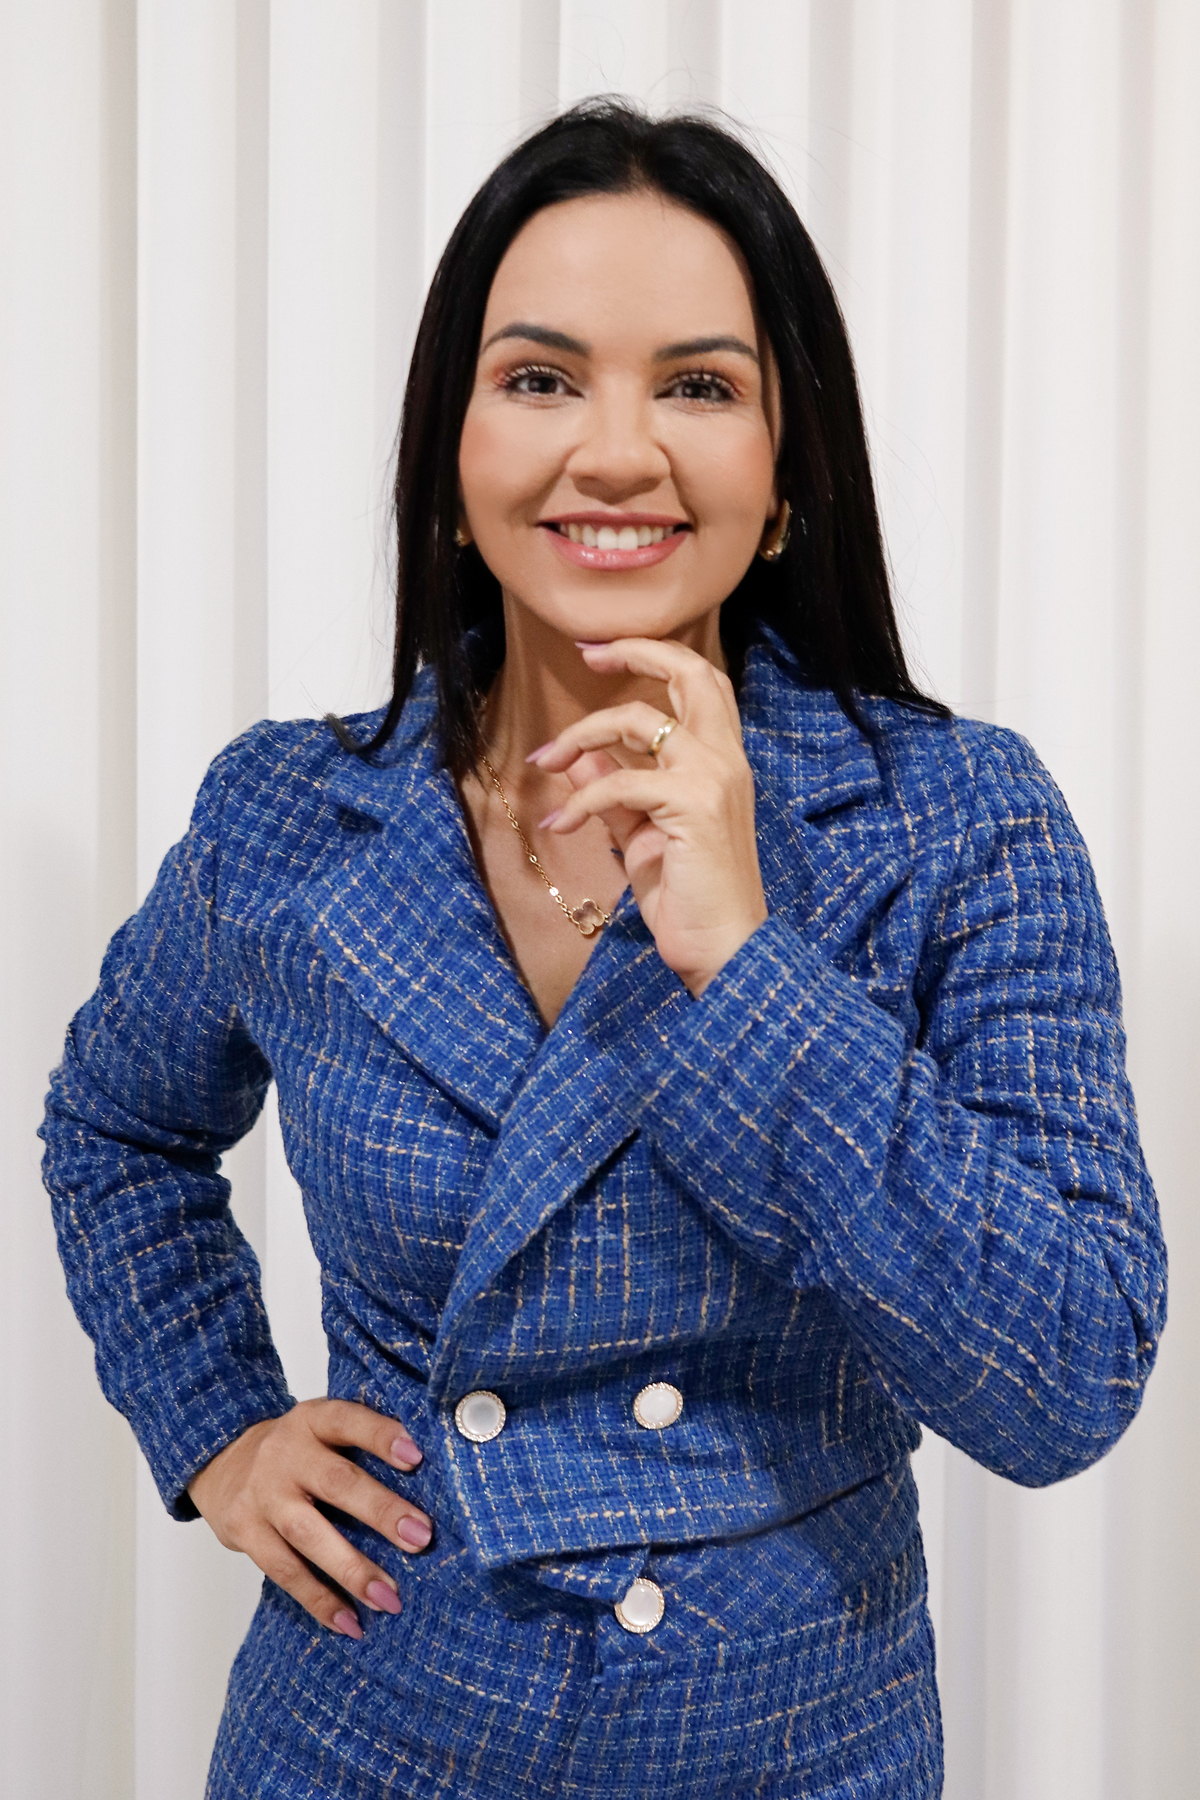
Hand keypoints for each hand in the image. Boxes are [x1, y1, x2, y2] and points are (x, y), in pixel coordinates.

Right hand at [187, 1399, 430, 1640]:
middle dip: (379, 1511)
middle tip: (420, 1538)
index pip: (348, 1420)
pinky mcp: (245, 1533)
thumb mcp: (323, 1429)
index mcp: (313, 1420)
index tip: (416, 1455)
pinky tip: (350, 1622)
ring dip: (351, 1569)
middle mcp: (286, 1454)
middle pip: (335, 1482)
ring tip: (389, 1597)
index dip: (380, 1435)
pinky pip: (284, 1572)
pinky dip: (318, 1600)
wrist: (222, 1459)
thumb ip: (362, 1445)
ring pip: (308, 1534)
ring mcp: (263, 1495)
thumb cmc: (297, 1449)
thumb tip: (434, 1480)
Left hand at [531, 637, 767, 996]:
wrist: (722, 950)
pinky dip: (580, 799)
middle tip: (587, 654)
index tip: (601, 653)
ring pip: (637, 720)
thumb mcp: (641, 835)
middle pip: (690, 673)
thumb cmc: (687, 897)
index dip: (653, 655)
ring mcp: (714, 778)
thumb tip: (579, 755)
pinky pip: (618, 782)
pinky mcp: (693, 806)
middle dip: (635, 652)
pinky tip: (559, 823)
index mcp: (723, 762)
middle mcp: (726, 759)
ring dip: (580, 734)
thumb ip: (616, 790)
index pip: (700, 683)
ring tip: (545, 761)